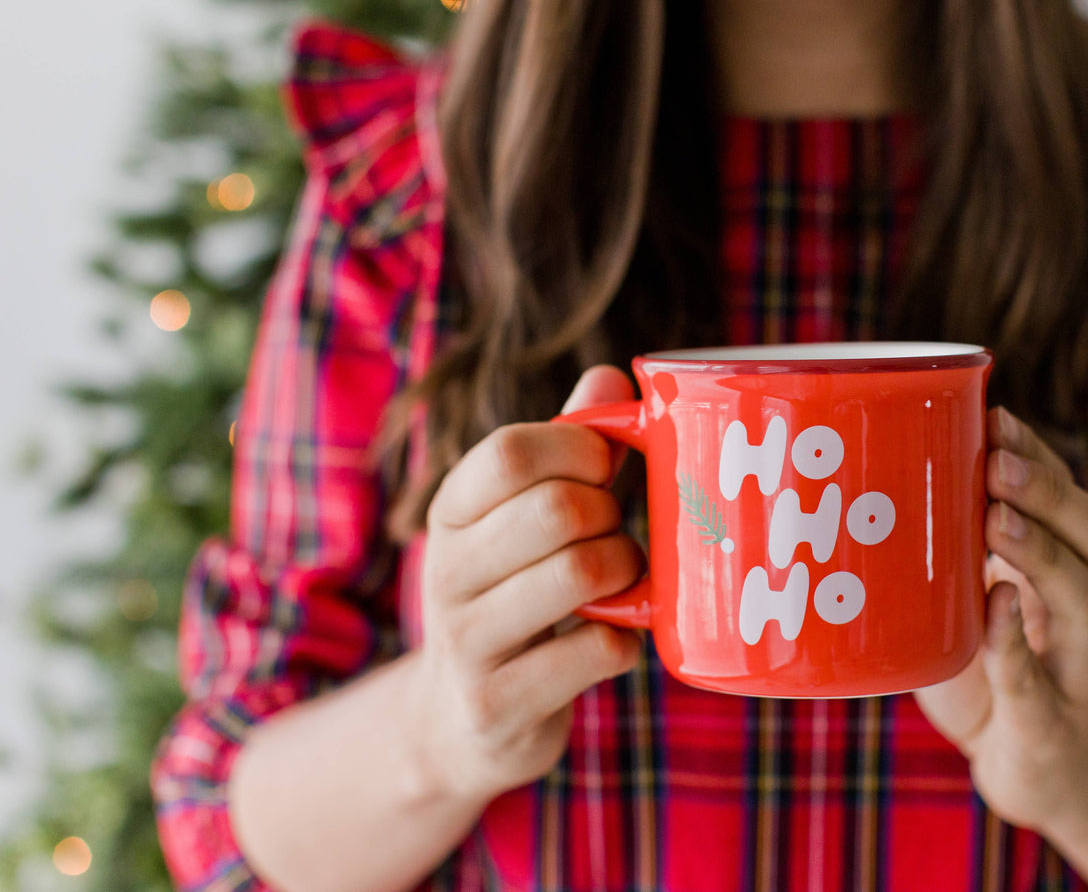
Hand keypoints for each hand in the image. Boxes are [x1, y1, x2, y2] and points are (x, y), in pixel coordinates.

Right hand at [406, 366, 644, 803]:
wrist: (456, 724)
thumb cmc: (513, 594)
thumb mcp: (523, 518)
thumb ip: (566, 448)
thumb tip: (613, 376)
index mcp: (451, 512)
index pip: (509, 452)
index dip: (579, 449)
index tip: (604, 467)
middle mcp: (446, 572)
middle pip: (557, 509)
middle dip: (611, 516)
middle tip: (616, 533)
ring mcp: (467, 643)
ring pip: (582, 575)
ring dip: (627, 573)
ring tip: (624, 582)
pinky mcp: (498, 705)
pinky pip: (597, 652)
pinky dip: (628, 643)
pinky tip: (616, 642)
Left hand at [913, 406, 1087, 835]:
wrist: (1038, 779)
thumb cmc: (988, 675)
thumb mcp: (959, 605)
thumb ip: (932, 556)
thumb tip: (844, 484)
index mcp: (1062, 571)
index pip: (1068, 500)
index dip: (1040, 456)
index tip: (996, 413)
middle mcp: (1080, 611)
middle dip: (1048, 491)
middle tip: (995, 459)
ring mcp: (1073, 671)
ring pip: (1083, 597)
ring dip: (1041, 552)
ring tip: (996, 519)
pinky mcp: (1047, 727)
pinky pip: (1037, 683)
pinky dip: (1015, 645)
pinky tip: (997, 609)